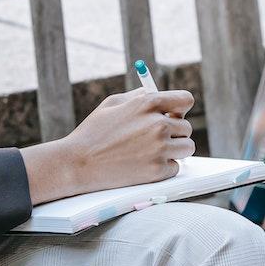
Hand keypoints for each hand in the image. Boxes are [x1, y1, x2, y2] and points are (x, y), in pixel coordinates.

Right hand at [19, 88, 195, 204]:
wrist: (78, 163)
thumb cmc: (93, 132)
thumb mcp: (113, 104)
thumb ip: (139, 97)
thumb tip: (157, 94)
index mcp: (148, 103)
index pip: (185, 100)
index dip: (180, 108)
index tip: (174, 114)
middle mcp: (158, 124)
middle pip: (186, 127)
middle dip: (174, 132)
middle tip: (156, 138)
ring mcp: (159, 148)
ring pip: (186, 148)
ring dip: (174, 150)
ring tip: (153, 151)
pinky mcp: (157, 171)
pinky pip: (175, 167)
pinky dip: (164, 167)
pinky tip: (145, 164)